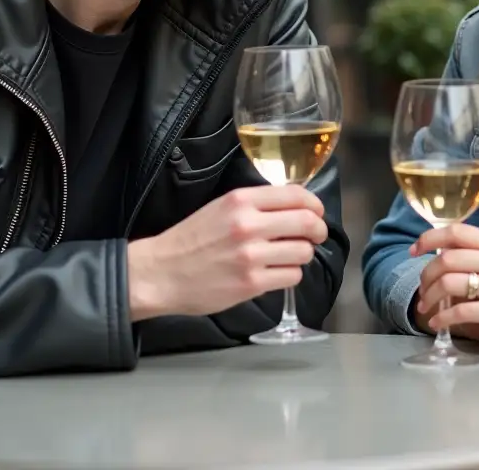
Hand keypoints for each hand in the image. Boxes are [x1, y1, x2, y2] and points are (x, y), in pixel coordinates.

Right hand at [127, 185, 326, 320]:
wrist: (161, 272)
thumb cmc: (191, 239)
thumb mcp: (221, 207)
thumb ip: (256, 205)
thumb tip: (294, 207)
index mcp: (242, 201)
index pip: (296, 196)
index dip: (315, 205)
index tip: (317, 213)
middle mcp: (249, 225)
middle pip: (307, 223)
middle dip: (318, 230)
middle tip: (316, 236)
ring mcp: (251, 256)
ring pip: (303, 252)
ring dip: (301, 255)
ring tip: (286, 256)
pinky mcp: (251, 283)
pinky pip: (291, 277)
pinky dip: (288, 275)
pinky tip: (274, 273)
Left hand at [412, 224, 478, 352]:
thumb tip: (447, 253)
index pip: (456, 231)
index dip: (429, 238)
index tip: (414, 250)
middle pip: (446, 258)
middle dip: (425, 275)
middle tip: (421, 289)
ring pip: (448, 283)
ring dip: (430, 297)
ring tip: (426, 307)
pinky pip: (460, 312)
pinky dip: (442, 318)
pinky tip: (438, 323)